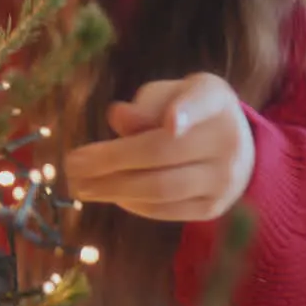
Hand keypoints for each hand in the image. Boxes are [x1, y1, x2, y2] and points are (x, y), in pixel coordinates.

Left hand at [63, 73, 254, 221]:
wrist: (233, 147)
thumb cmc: (184, 110)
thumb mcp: (168, 95)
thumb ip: (145, 105)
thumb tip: (118, 118)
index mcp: (214, 100)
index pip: (201, 102)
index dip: (186, 112)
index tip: (170, 123)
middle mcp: (227, 140)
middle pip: (162, 153)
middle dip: (110, 161)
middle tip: (72, 165)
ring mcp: (224, 179)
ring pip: (161, 188)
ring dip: (114, 189)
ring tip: (80, 186)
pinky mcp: (212, 207)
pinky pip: (165, 210)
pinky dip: (132, 204)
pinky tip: (110, 194)